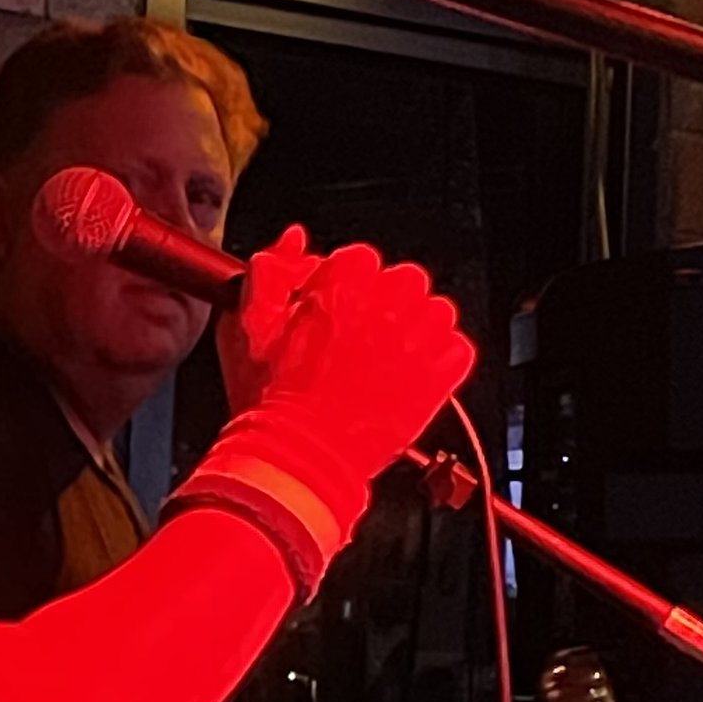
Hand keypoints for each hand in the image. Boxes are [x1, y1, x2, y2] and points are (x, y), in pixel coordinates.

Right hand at [218, 226, 474, 482]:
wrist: (299, 459)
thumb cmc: (271, 399)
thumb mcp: (246, 325)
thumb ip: (270, 272)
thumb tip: (291, 242)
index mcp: (343, 280)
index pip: (357, 259)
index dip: (340, 288)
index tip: (330, 314)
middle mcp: (388, 301)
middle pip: (401, 281)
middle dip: (380, 304)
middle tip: (353, 342)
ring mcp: (419, 338)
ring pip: (433, 311)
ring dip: (412, 329)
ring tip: (380, 361)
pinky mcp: (440, 375)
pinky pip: (456, 349)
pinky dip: (438, 361)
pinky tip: (406, 378)